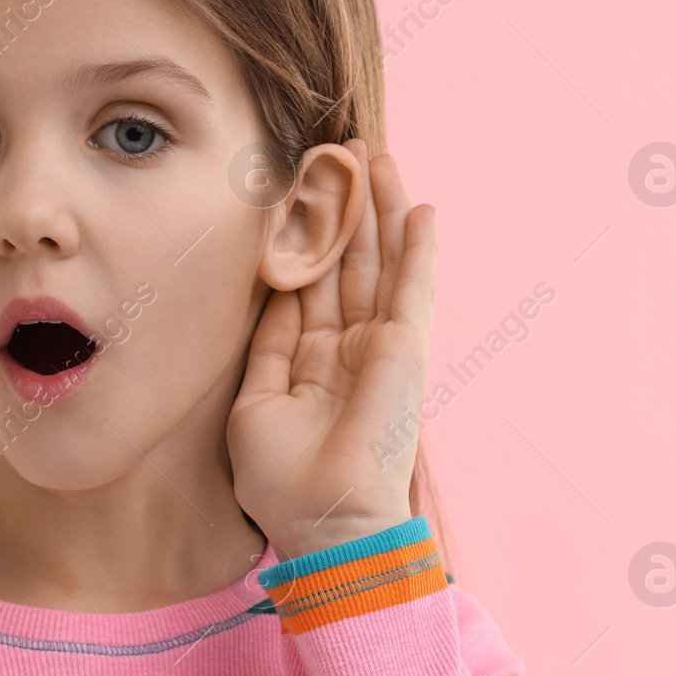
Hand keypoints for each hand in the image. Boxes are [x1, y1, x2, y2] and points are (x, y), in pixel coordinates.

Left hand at [226, 139, 436, 559]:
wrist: (325, 524)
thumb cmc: (284, 483)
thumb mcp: (256, 404)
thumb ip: (267, 348)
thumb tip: (267, 296)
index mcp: (310, 362)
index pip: (308, 285)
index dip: (301, 239)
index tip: (292, 191)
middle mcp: (348, 347)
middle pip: (346, 262)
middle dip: (341, 208)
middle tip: (336, 151)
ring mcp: (380, 346)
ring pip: (380, 262)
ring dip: (377, 209)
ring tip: (373, 156)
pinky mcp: (406, 349)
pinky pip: (415, 287)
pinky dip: (419, 247)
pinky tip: (418, 206)